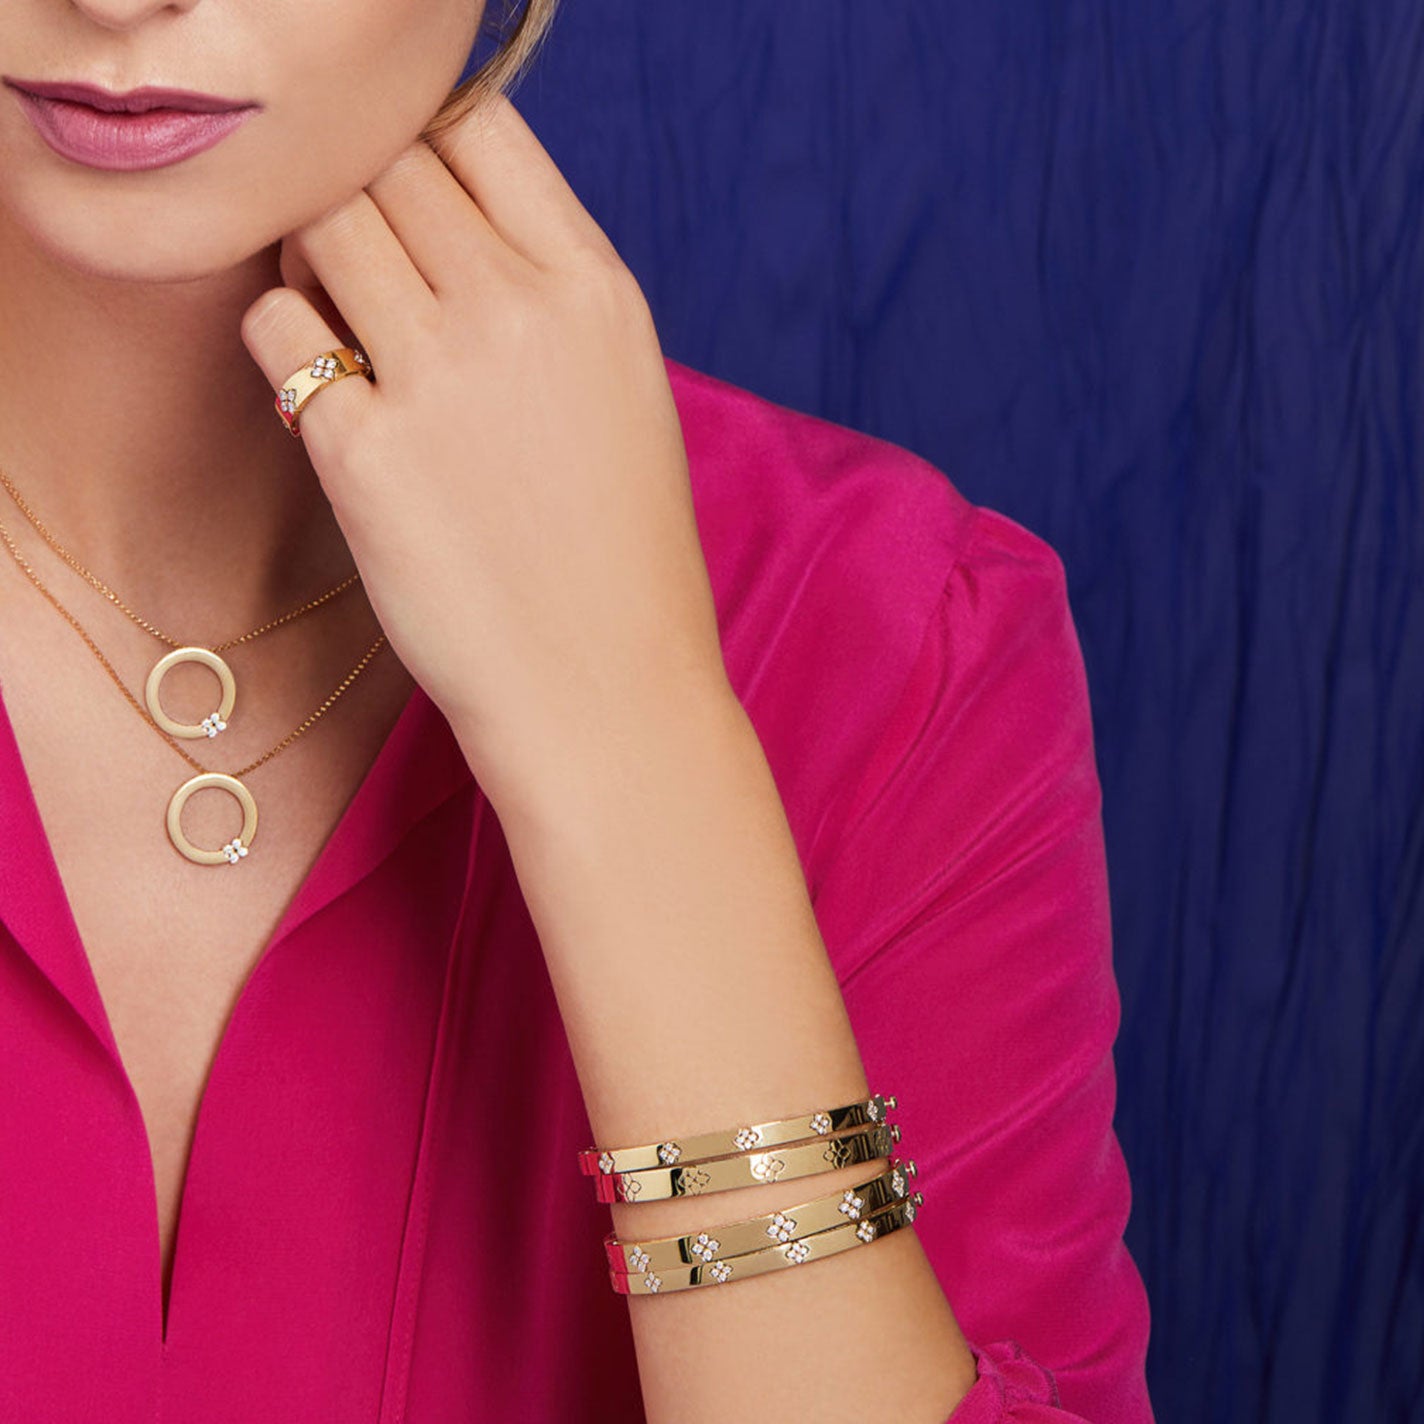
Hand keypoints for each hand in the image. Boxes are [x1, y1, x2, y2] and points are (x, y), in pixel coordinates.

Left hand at [239, 94, 730, 808]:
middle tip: (369, 280)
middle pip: (385, 163)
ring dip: (312, 263)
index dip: (427, 148)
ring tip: (344, 335)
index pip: (478, 124)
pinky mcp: (363, 452)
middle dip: (361, 204)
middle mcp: (517, 311)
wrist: (607, 689)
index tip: (419, 207)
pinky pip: (275, 328)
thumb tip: (443, 222)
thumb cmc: (619, 554)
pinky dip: (283, 347)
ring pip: (320, 226)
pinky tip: (325, 401)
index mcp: (596, 289)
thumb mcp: (625, 393)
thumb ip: (547, 293)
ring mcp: (438, 377)